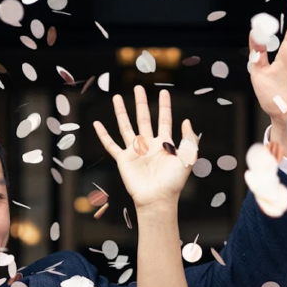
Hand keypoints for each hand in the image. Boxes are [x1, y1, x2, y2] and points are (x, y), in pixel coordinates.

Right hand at [93, 87, 197, 209]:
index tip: (164, 92)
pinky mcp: (123, 159)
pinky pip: (111, 145)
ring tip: (116, 97)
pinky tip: (97, 124)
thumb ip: (189, 139)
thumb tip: (187, 121)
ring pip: (126, 127)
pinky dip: (103, 135)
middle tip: (138, 88)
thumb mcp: (187, 158)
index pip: (164, 120)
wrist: (158, 198)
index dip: (165, 106)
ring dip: (121, 112)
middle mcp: (148, 144)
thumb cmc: (174, 182)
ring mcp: (135, 151)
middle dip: (141, 103)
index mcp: (164, 143)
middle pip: (144, 118)